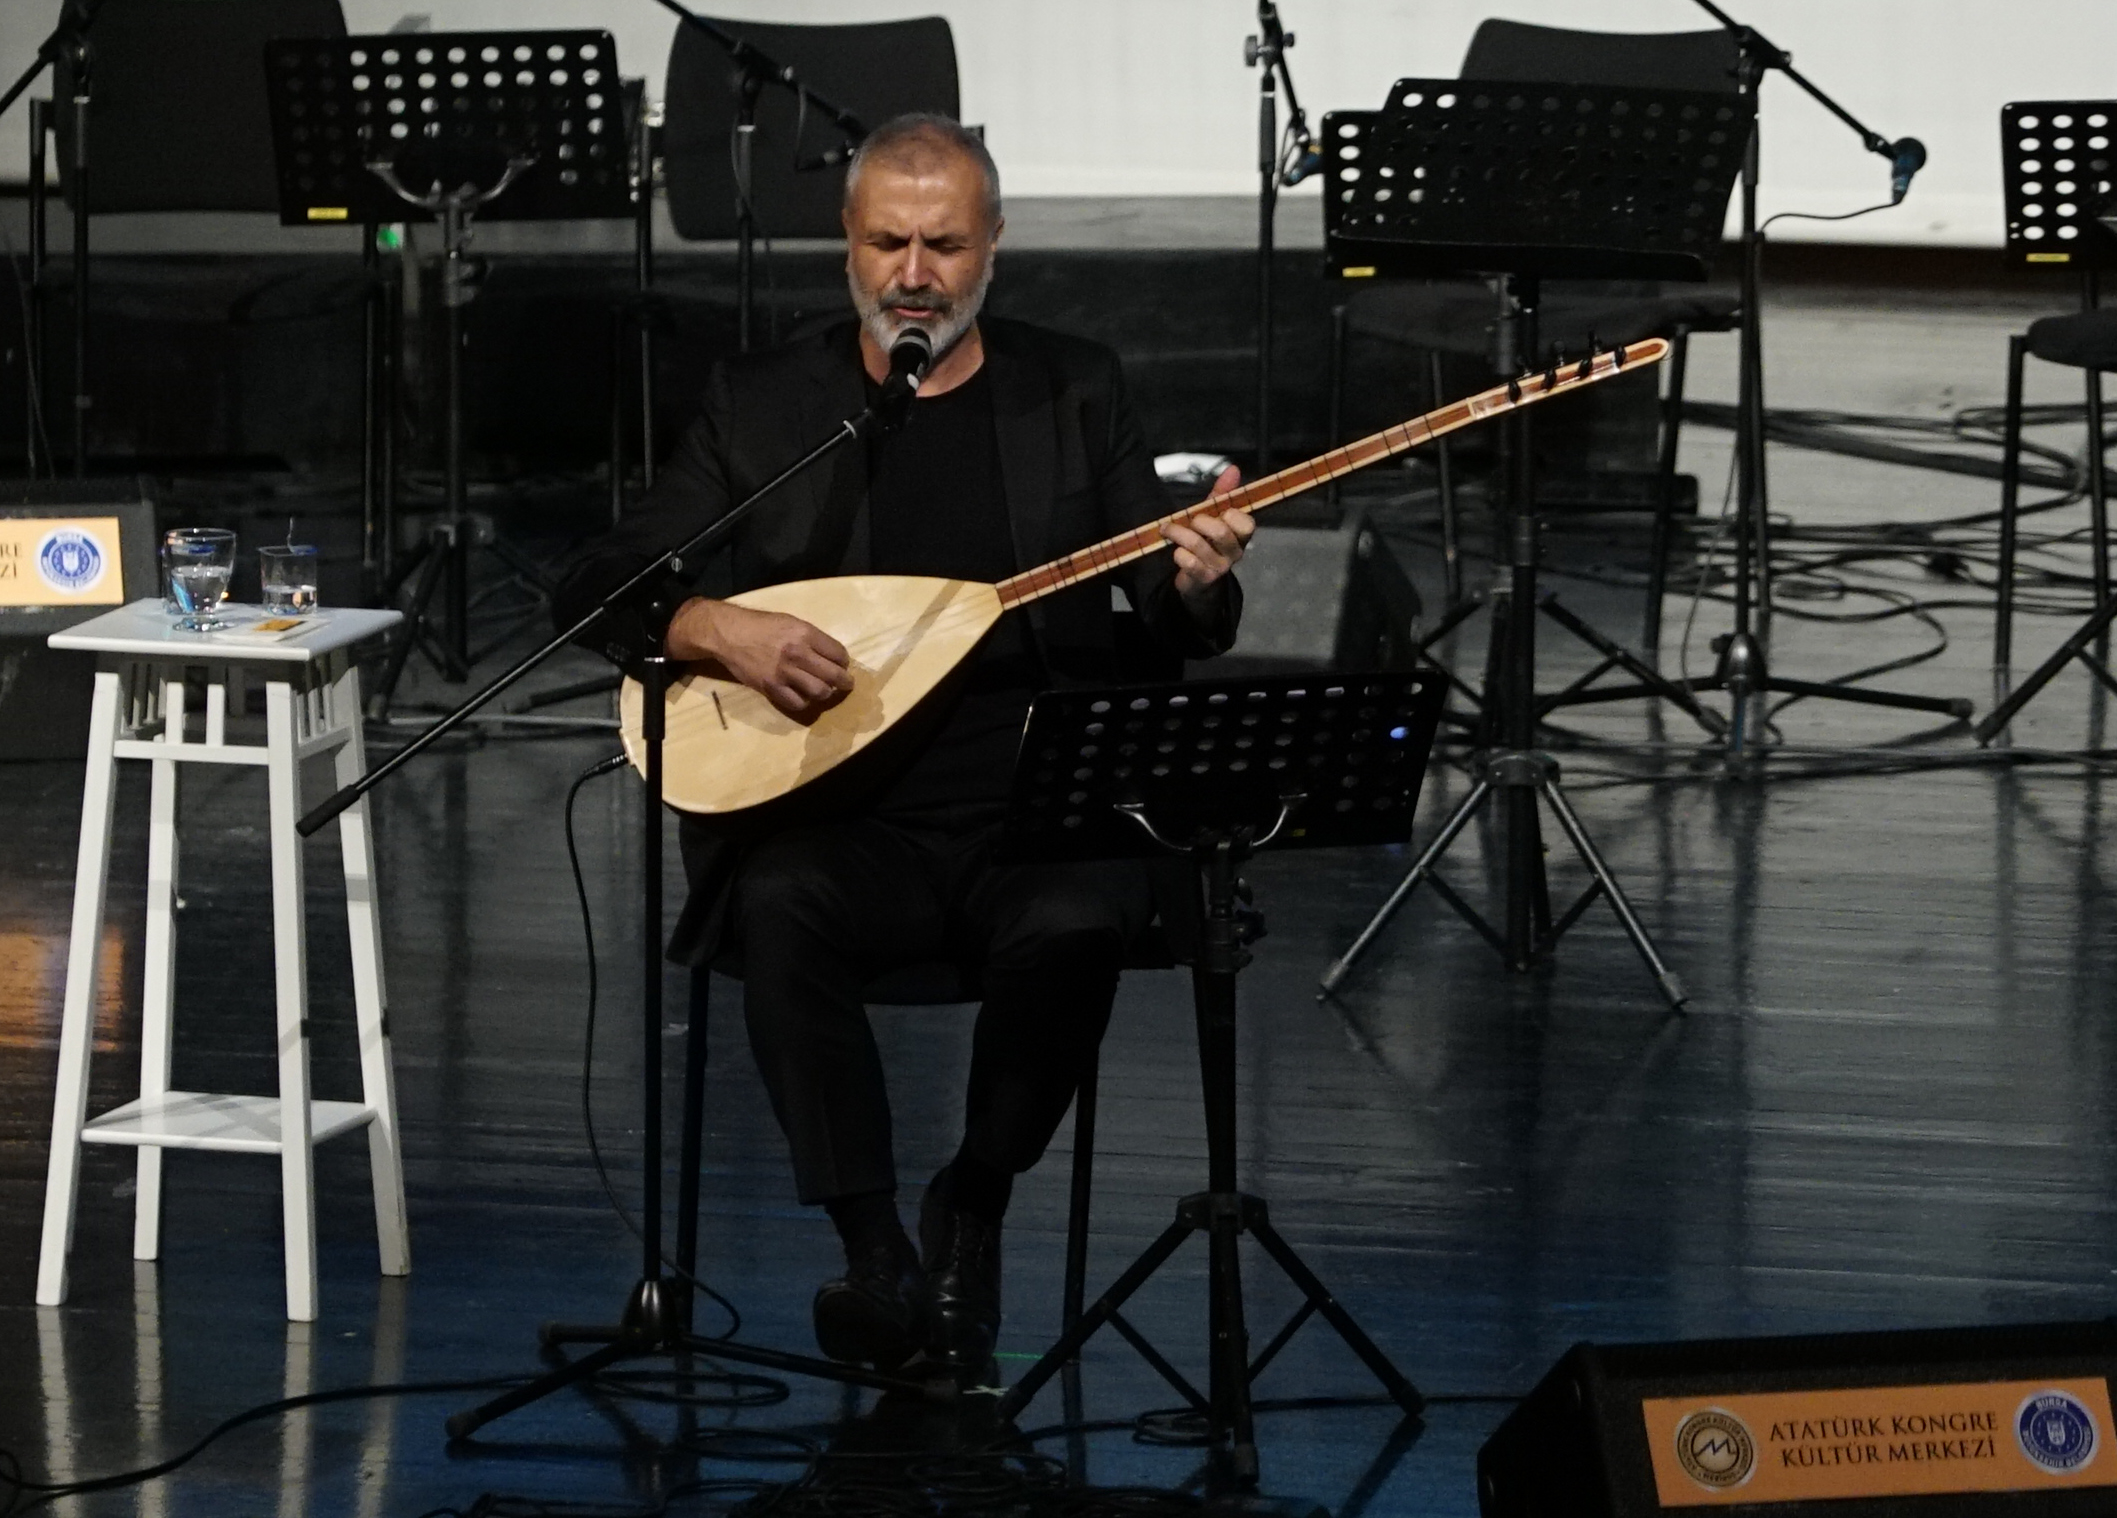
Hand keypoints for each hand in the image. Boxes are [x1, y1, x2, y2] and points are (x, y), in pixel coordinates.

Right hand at [664, 597, 852, 718]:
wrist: (730, 634)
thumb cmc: (761, 625)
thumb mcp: (791, 622)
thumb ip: (811, 638)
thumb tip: (830, 655)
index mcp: (805, 633)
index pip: (838, 653)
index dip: (844, 662)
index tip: (842, 665)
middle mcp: (798, 653)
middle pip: (834, 675)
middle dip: (845, 682)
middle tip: (846, 685)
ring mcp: (784, 672)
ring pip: (819, 692)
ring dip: (825, 693)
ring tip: (824, 691)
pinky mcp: (771, 687)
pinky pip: (797, 703)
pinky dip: (804, 702)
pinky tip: (803, 696)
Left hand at [1164, 463, 1254, 608]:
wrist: (1198, 580)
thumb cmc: (1207, 542)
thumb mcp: (1213, 516)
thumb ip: (1222, 494)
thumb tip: (1233, 468)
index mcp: (1241, 535)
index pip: (1246, 523)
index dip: (1229, 515)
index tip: (1216, 513)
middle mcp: (1235, 552)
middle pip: (1220, 531)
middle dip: (1198, 521)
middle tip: (1188, 520)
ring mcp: (1221, 568)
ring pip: (1198, 544)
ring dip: (1178, 533)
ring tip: (1167, 529)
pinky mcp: (1204, 579)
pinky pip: (1189, 562)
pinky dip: (1178, 554)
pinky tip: (1176, 552)